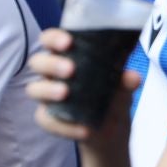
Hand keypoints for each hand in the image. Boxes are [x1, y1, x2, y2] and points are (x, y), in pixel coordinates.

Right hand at [27, 27, 141, 148]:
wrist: (112, 128)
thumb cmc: (113, 95)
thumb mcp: (123, 87)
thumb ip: (126, 81)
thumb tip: (133, 77)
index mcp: (68, 55)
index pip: (50, 39)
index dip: (54, 38)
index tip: (68, 42)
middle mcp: (53, 73)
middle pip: (37, 61)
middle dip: (52, 63)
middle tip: (70, 69)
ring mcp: (47, 95)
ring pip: (34, 89)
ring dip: (48, 90)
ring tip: (66, 93)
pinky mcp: (48, 117)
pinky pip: (46, 119)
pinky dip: (64, 125)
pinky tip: (83, 129)